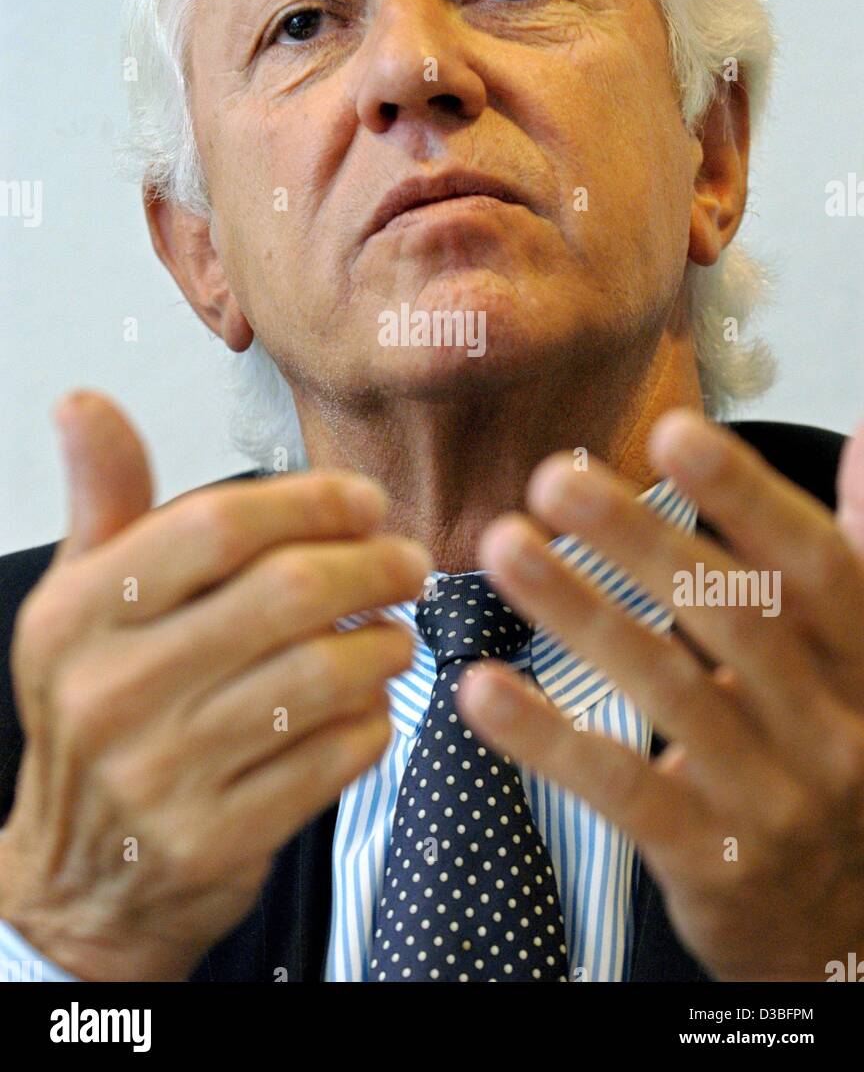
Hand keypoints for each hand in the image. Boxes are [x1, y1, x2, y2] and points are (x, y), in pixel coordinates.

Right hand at [0, 392, 430, 980]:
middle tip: (410, 562)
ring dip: (385, 644)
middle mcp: (112, 693)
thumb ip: (106, 501)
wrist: (79, 872)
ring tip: (394, 632)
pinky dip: (374, 721)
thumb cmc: (101, 707)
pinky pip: (336, 759)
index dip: (312, 503)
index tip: (365, 501)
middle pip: (289, 595)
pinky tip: (370, 704)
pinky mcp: (218, 839)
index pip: (217, 526)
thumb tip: (83, 402)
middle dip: (375, 566)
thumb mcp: (83, 600)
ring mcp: (163, 774)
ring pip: (325, 678)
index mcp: (78, 615)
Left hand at [459, 410, 863, 981]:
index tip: (671, 433)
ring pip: (669, 692)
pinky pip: (620, 789)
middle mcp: (836, 729)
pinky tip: (479, 689)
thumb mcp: (862, 656)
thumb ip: (859, 547)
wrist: (841, 928)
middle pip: (734, 617)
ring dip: (577, 613)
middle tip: (551, 481)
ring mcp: (776, 799)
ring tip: (505, 549)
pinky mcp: (711, 860)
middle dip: (639, 541)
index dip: (747, 496)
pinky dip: (546, 738)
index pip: (815, 565)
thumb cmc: (831, 752)